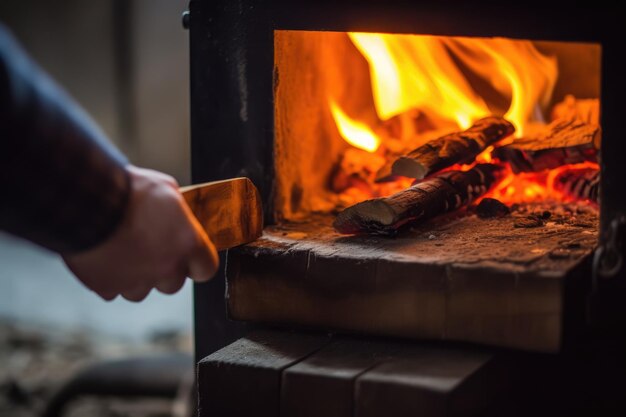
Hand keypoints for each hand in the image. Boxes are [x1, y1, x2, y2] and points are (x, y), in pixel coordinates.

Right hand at [63, 166, 218, 300]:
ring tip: (124, 252)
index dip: (197, 264)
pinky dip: (110, 278)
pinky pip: (113, 290)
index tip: (189, 257)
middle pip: (173, 284)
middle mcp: (166, 268)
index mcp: (187, 244)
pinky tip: (105, 256)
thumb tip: (180, 213)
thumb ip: (179, 208)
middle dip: (165, 271)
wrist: (87, 202)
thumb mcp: (165, 188)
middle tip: (151, 250)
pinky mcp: (107, 287)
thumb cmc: (128, 191)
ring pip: (142, 290)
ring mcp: (136, 281)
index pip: (206, 269)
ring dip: (136, 277)